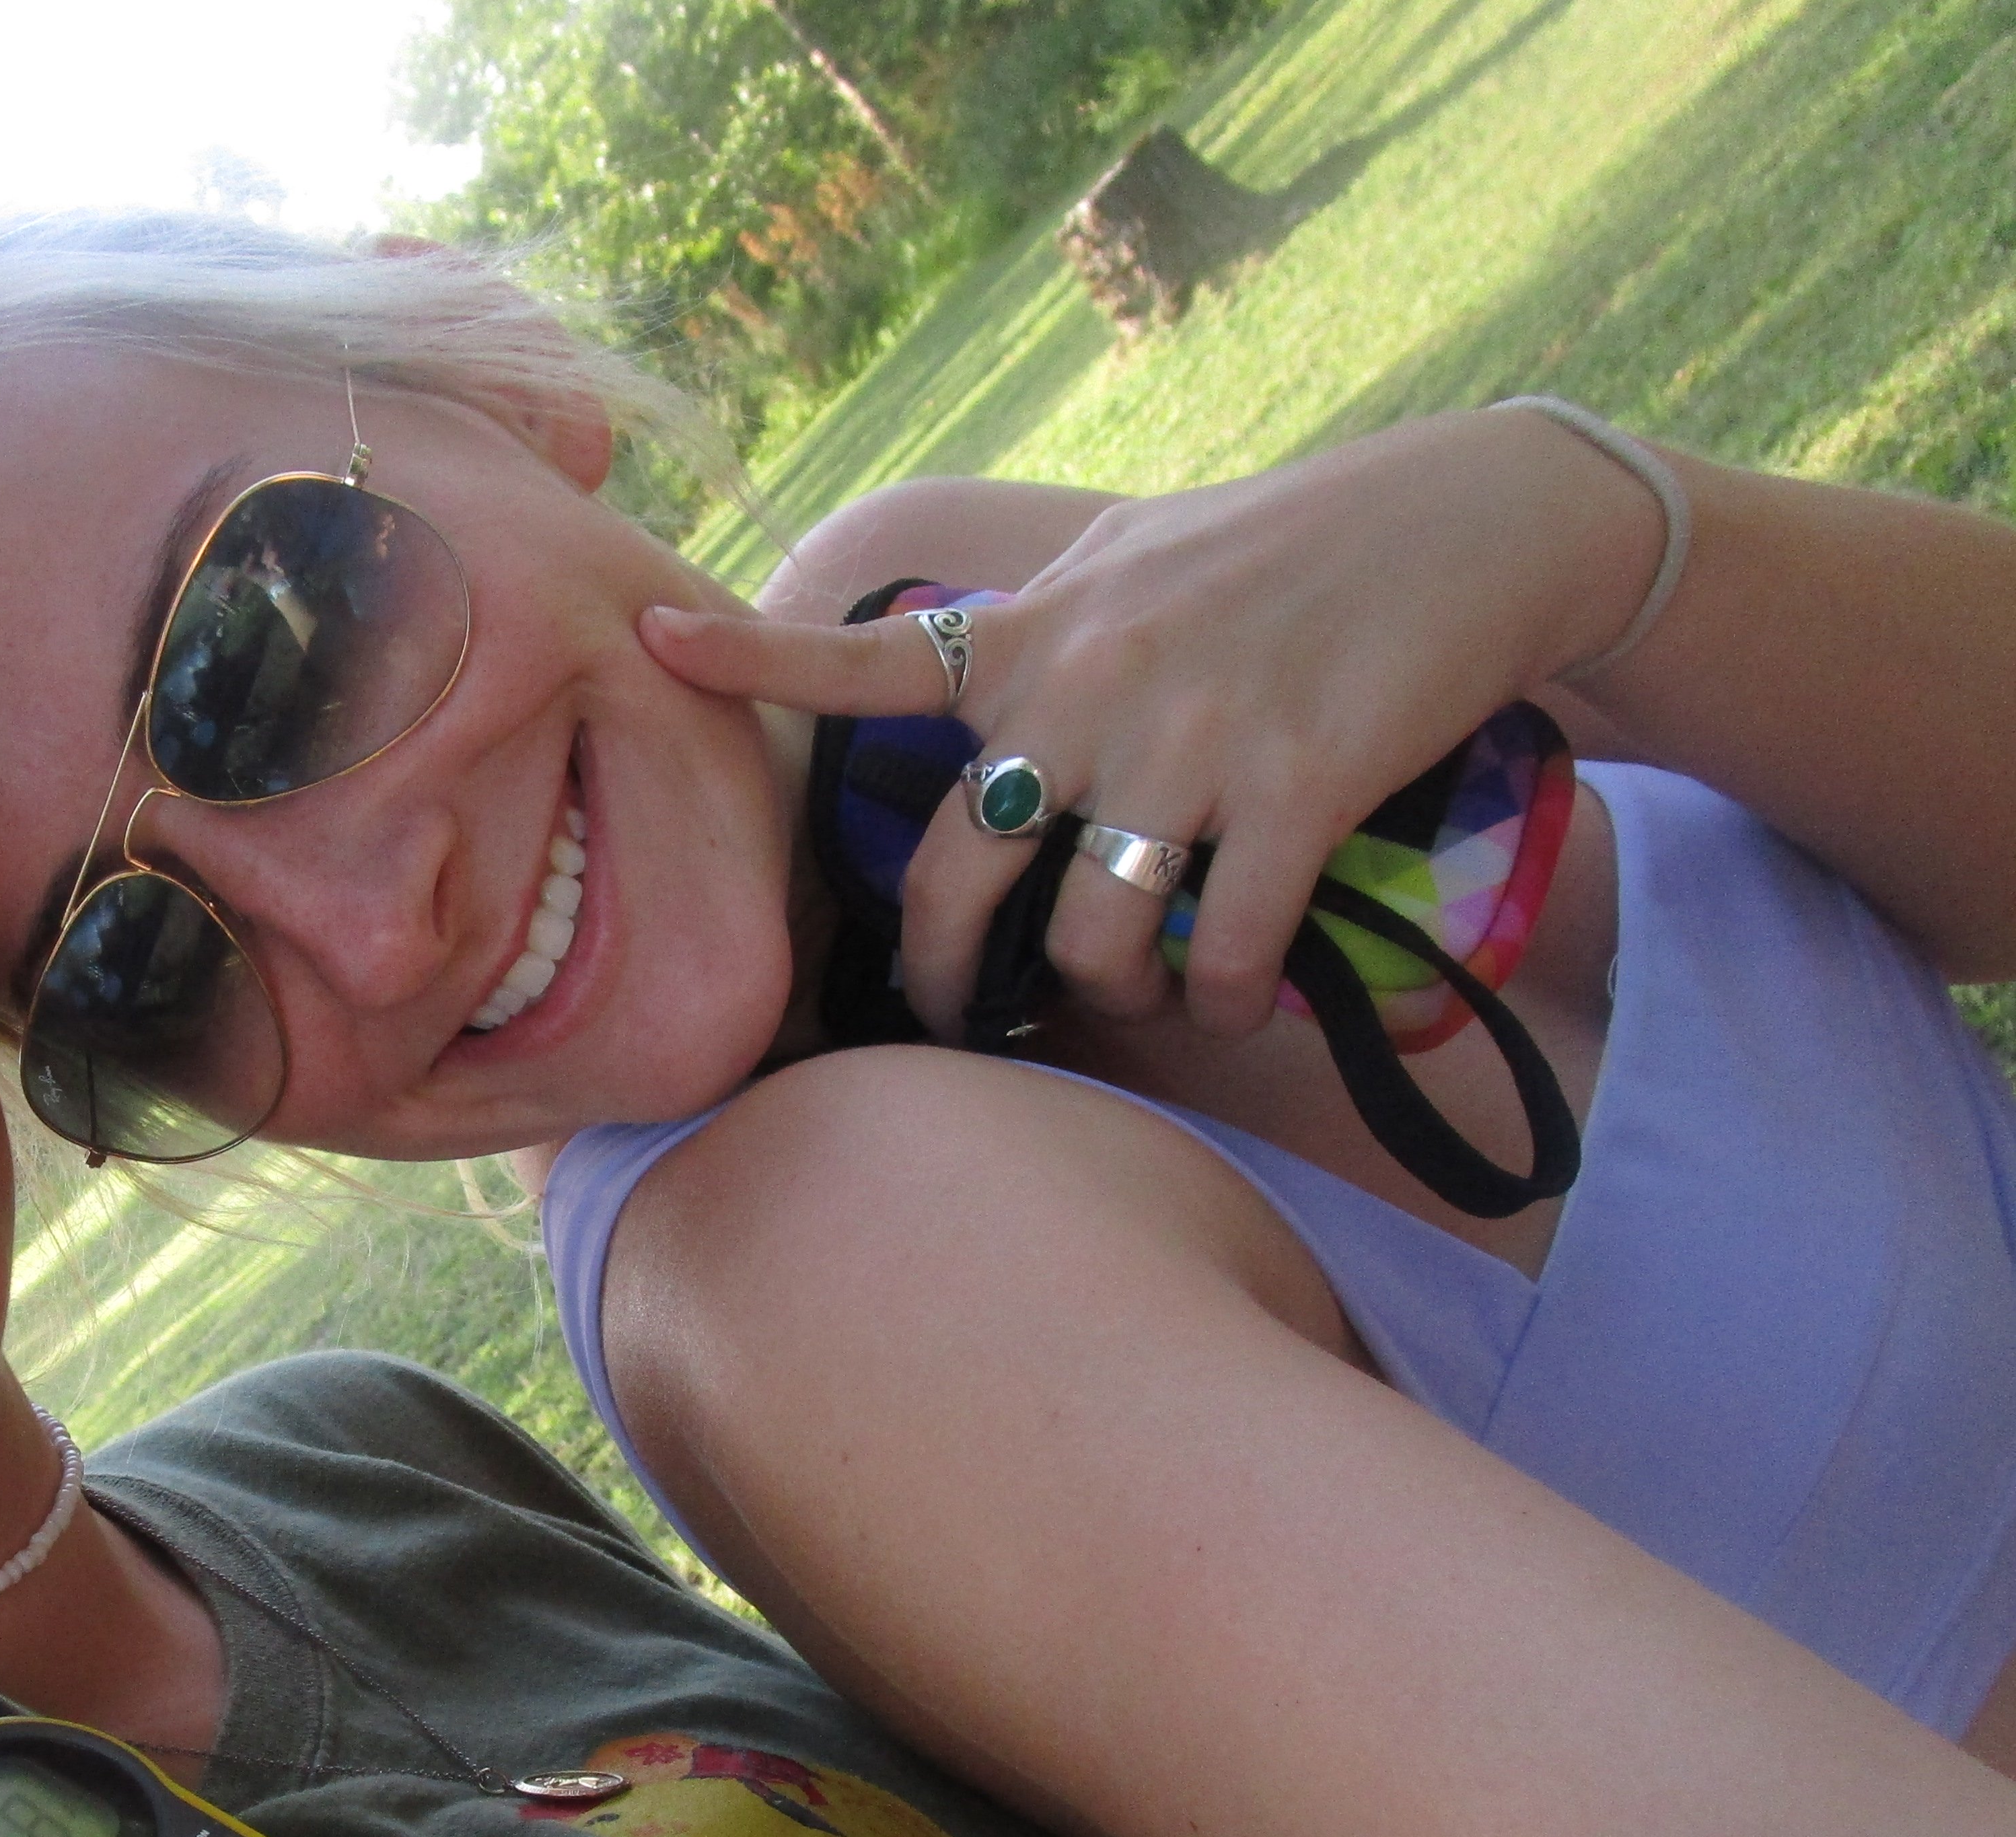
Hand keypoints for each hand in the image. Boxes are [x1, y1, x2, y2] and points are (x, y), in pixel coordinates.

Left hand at [644, 410, 1660, 1038]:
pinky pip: (1221, 950)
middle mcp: (1090, 682)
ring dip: (1111, 994)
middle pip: (959, 879)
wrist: (1476, 521)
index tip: (652, 637)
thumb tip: (960, 679)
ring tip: (1154, 990)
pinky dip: (1223, 999)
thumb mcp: (1136, 562)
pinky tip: (1240, 997)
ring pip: (1091, 939)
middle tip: (960, 1022)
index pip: (869, 656)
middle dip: (944, 981)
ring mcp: (1189, 737)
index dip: (755, 658)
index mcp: (1038, 634)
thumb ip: (1039, 633)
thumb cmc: (1295, 550)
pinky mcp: (1297, 784)